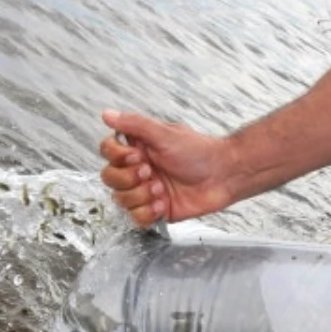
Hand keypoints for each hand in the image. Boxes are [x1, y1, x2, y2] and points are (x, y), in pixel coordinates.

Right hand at [99, 109, 235, 226]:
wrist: (223, 176)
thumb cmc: (199, 151)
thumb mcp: (165, 133)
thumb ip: (134, 124)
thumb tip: (107, 114)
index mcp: (138, 148)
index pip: (108, 152)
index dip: (117, 157)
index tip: (137, 156)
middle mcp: (139, 169)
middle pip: (109, 178)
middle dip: (129, 178)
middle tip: (151, 173)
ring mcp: (146, 190)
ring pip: (121, 199)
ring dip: (141, 195)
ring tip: (162, 190)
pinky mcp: (155, 210)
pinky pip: (136, 218)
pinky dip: (149, 212)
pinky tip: (164, 203)